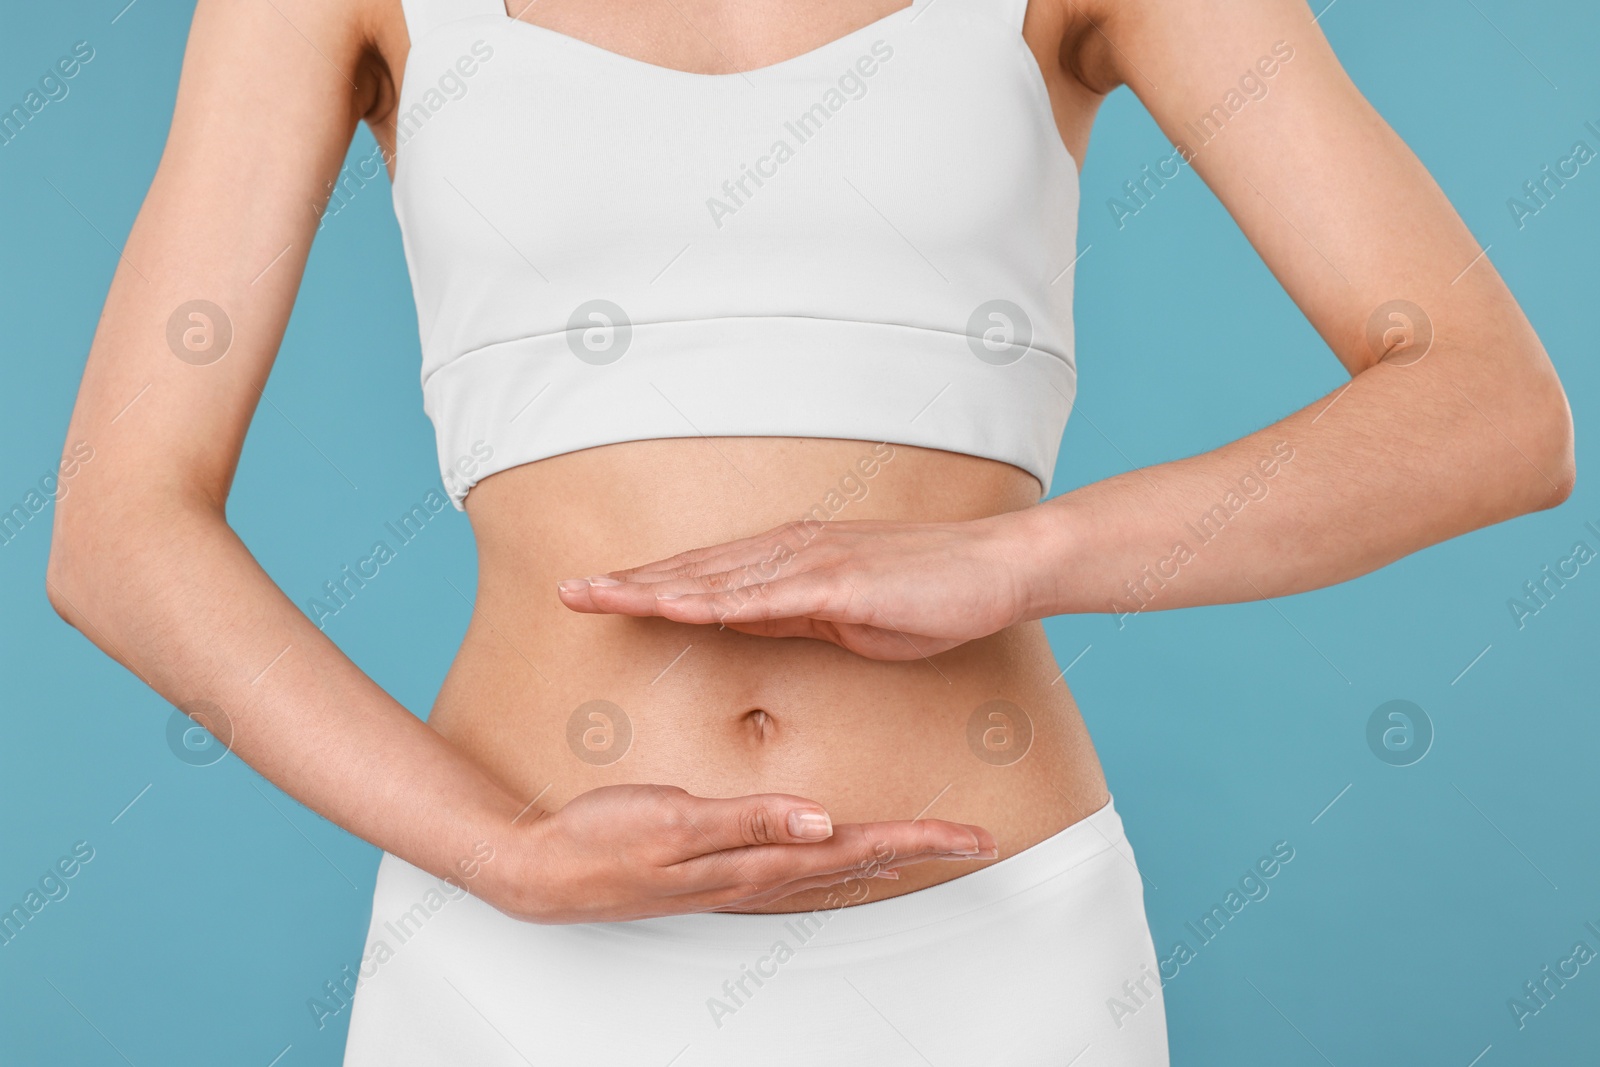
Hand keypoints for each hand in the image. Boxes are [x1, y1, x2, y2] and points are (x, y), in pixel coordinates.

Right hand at [486, 784, 997, 922]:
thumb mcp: (674, 821)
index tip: (971, 837)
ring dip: (882, 856)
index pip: (855, 848)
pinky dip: (833, 858)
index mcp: (754, 860)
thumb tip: (823, 820)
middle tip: (974, 842)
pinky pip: (796, 869)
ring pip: (831, 869)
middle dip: (918, 850)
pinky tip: (836, 848)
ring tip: (926, 845)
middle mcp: (756, 875)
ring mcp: (737, 877)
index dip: (917, 840)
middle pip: (856, 863)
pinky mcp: (717, 869)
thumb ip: (749, 820)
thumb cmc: (601, 840)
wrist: (542, 870)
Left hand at [555, 512, 1052, 659]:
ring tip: (596, 596)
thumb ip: (786, 616)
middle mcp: (789, 551)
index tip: (594, 594)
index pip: (701, 577)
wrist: (995, 569)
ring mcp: (811, 561)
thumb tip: (735, 621)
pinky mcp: (839, 581)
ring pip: (713, 579)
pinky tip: (673, 607)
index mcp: (787, 562)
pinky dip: (712, 602)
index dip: (644, 586)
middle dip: (626, 582)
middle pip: (692, 571)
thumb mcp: (840, 617)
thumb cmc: (926, 594)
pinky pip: (763, 597)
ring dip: (651, 588)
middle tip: (566, 591)